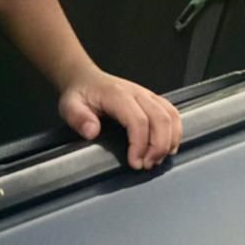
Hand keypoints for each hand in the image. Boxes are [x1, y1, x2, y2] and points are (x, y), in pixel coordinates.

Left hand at [58, 70, 181, 169]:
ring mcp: (147, 94)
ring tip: (156, 160)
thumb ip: (78, 118)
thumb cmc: (79, 94)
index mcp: (116, 94)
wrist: (85, 79)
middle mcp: (136, 92)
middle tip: (147, 165)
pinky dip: (175, 132)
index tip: (134, 163)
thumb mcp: (69, 106)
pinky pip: (172, 113)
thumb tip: (92, 132)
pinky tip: (167, 148)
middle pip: (160, 119)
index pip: (137, 120)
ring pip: (170, 115)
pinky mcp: (153, 99)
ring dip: (169, 141)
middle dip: (158, 147)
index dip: (140, 144)